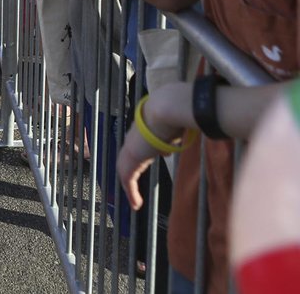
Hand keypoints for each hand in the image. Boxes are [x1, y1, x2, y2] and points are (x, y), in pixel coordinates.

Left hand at [117, 84, 189, 208]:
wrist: (167, 109)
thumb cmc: (177, 113)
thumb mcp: (179, 125)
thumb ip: (179, 132)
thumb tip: (186, 135)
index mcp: (145, 129)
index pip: (142, 145)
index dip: (146, 155)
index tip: (161, 157)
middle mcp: (134, 138)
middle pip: (129, 159)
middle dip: (131, 174)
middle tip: (134, 189)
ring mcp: (130, 147)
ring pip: (126, 170)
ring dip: (129, 187)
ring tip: (135, 202)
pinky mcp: (130, 157)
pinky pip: (128, 179)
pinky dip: (131, 192)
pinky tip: (136, 204)